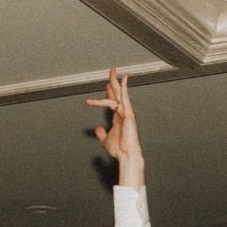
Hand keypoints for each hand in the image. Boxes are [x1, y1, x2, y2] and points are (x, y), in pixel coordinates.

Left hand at [85, 68, 143, 187]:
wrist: (127, 155)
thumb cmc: (119, 150)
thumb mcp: (106, 140)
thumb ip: (102, 134)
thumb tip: (97, 129)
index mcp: (119, 118)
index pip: (113, 102)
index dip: (110, 93)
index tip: (106, 86)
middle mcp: (123, 113)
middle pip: (118, 95)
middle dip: (113, 82)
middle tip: (111, 71)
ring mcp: (126, 112)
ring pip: (120, 94)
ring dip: (115, 82)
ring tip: (111, 71)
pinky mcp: (129, 113)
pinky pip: (125, 98)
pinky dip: (124, 88)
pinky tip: (123, 79)